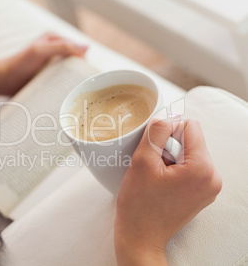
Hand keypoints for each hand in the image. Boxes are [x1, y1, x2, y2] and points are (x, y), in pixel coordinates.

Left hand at [2, 32, 88, 94]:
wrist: (4, 79)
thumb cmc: (19, 63)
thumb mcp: (41, 50)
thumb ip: (62, 47)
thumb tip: (86, 47)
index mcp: (55, 38)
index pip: (78, 48)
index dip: (83, 61)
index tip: (87, 75)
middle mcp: (55, 49)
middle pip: (75, 60)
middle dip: (79, 71)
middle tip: (82, 85)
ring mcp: (52, 63)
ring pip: (70, 71)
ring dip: (72, 80)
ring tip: (76, 91)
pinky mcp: (48, 76)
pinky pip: (61, 80)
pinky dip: (65, 86)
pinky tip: (67, 93)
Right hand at [114, 117, 221, 264]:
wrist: (140, 236)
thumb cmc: (139, 206)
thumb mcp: (142, 162)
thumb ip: (156, 132)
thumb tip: (167, 116)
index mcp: (203, 168)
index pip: (190, 126)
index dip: (166, 132)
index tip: (153, 150)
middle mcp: (213, 178)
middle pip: (191, 140)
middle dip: (168, 147)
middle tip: (152, 168)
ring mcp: (208, 187)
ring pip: (188, 153)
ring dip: (169, 158)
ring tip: (155, 177)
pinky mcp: (201, 192)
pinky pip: (189, 167)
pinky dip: (173, 169)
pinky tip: (159, 183)